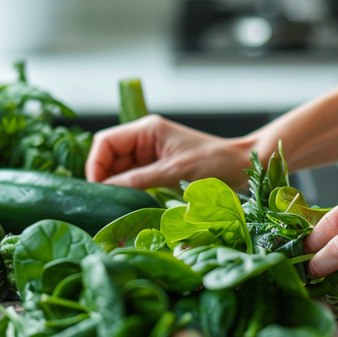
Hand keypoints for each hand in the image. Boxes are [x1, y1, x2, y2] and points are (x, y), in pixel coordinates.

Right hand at [86, 115, 253, 188]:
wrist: (242, 167)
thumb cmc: (215, 162)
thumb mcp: (174, 172)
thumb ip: (139, 180)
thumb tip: (106, 190)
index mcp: (147, 130)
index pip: (105, 142)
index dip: (96, 164)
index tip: (97, 188)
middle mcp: (144, 140)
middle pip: (109, 157)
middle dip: (103, 178)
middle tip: (103, 202)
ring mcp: (150, 155)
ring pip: (118, 171)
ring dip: (116, 187)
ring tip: (115, 206)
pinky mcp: (157, 169)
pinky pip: (133, 180)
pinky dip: (128, 191)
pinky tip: (128, 204)